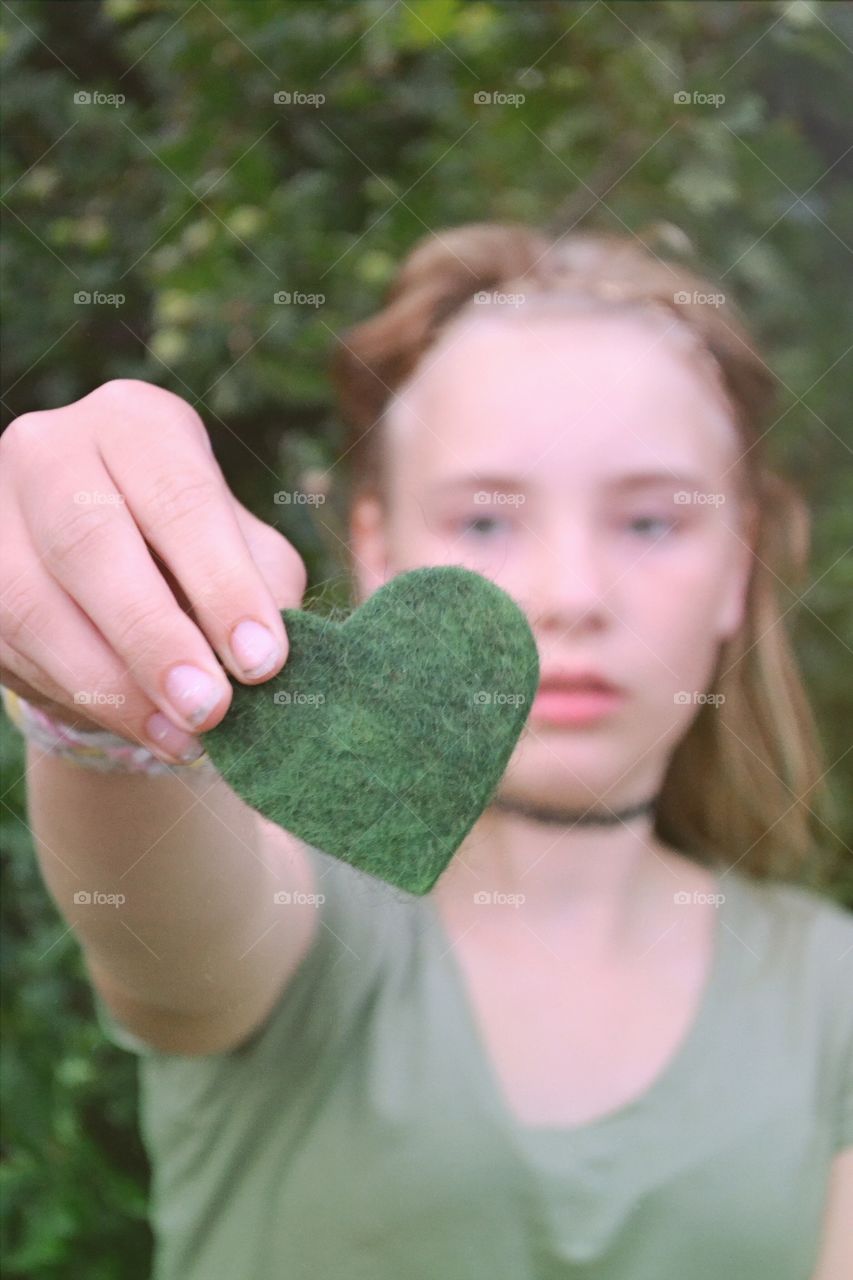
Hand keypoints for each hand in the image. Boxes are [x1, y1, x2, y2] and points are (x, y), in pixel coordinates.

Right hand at [0, 379, 306, 762]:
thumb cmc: (198, 555)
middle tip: (209, 707)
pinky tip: (138, 729)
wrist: (113, 572)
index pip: (180, 497)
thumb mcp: (245, 557)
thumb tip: (262, 659)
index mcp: (138, 425)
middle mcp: (53, 449)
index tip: (262, 661)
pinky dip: (76, 696)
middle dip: (154, 637)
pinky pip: (7, 643)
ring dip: (111, 685)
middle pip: (89, 541)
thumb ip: (261, 594)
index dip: (222, 583)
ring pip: (32, 603)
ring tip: (180, 737)